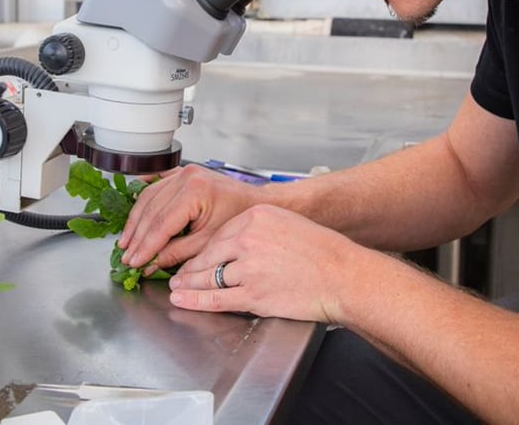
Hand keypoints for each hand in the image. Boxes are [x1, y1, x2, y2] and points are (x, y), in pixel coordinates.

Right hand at [118, 164, 261, 270]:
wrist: (256, 202)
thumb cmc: (239, 220)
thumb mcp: (208, 242)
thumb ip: (178, 253)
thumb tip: (151, 265)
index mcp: (195, 192)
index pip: (161, 223)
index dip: (145, 246)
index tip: (133, 262)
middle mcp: (186, 177)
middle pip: (151, 210)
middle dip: (136, 236)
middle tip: (126, 256)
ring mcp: (183, 172)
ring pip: (148, 197)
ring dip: (135, 221)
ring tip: (126, 241)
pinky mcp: (182, 173)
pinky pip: (156, 184)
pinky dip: (143, 199)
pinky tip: (132, 209)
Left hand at [166, 204, 359, 324]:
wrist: (342, 275)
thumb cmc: (321, 251)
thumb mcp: (285, 222)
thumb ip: (257, 228)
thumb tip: (232, 240)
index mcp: (255, 217)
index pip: (217, 234)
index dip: (201, 248)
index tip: (192, 255)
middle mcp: (248, 239)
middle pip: (208, 255)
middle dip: (189, 267)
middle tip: (176, 273)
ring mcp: (249, 268)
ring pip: (208, 277)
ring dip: (188, 284)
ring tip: (177, 287)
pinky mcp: (253, 294)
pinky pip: (216, 299)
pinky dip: (195, 301)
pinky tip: (182, 299)